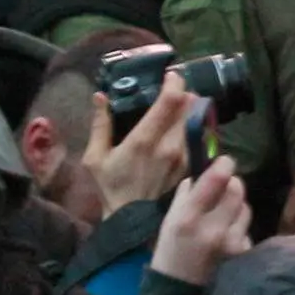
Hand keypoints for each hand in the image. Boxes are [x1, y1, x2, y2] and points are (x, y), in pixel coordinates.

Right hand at [86, 69, 194, 213]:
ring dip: (193, 109)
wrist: (129, 217)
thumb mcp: (95, 157)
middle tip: (177, 90)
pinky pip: (200, 139)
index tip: (171, 76)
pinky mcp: (189, 166)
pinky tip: (187, 126)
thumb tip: (100, 97)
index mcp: (143, 140)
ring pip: (198, 121)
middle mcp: (168, 146)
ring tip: (183, 106)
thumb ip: (99, 124)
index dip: (174, 83)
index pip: (170, 102)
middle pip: (189, 107)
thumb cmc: (110, 185)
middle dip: (186, 94)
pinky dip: (196, 127)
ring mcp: (182, 157)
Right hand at [148, 155, 253, 288]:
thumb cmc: (170, 250)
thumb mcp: (170, 220)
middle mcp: (212, 229)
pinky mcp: (241, 253)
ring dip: (236, 205)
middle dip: (232, 184)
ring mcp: (231, 243)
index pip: (216, 180)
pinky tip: (226, 235)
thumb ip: (186, 194)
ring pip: (245, 208)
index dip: (224, 165)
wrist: (178, 291)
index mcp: (188, 217)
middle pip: (237, 190)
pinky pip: (246, 228)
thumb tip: (202, 172)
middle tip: (224, 186)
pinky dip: (238, 227)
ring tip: (222, 215)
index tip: (225, 161)